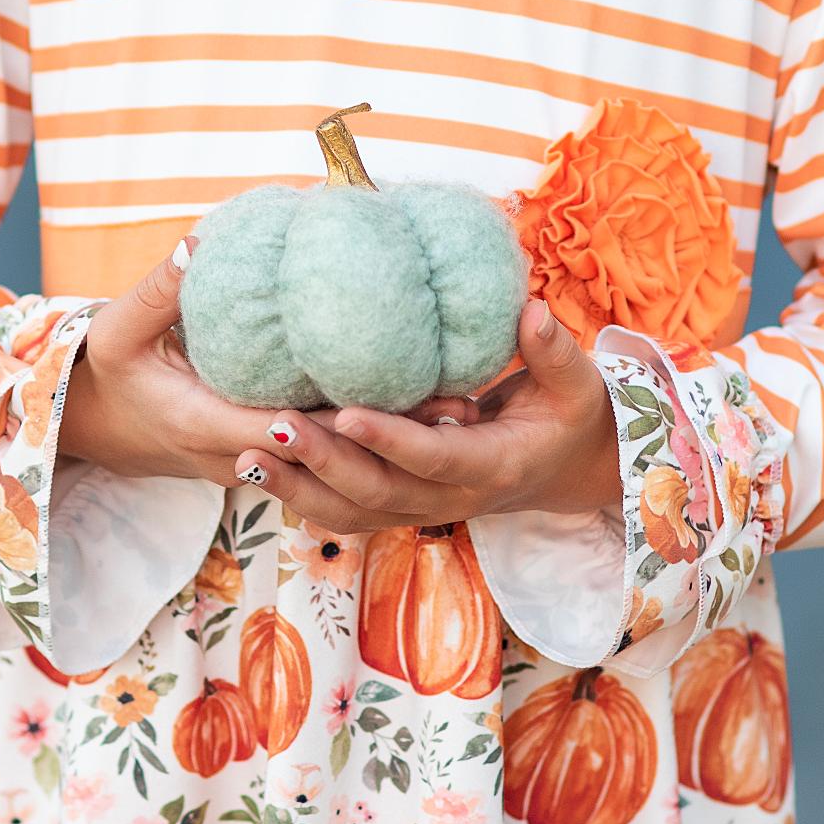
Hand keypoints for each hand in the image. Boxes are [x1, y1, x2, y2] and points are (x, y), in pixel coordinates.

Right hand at [53, 248, 480, 495]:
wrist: (104, 428)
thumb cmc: (110, 373)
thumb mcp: (117, 332)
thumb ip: (157, 292)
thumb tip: (200, 244)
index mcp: (203, 425)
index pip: (277, 432)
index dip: (330, 423)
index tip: (382, 400)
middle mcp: (241, 456)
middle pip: (326, 454)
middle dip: (388, 437)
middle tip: (455, 409)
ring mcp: (261, 463)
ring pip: (336, 457)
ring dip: (393, 440)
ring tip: (462, 410)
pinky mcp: (277, 457)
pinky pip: (329, 448)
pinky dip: (373, 431)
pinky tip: (427, 403)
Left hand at [237, 296, 621, 536]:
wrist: (567, 471)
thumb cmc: (570, 418)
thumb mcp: (577, 385)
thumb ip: (553, 351)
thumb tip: (530, 311)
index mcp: (493, 466)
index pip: (434, 457)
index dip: (391, 440)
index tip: (347, 412)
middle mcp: (452, 497)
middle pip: (377, 492)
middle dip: (322, 462)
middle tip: (272, 424)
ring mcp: (422, 508)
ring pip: (351, 512)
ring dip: (297, 488)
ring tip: (246, 457)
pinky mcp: (400, 507)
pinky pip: (345, 512)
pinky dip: (302, 496)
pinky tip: (258, 468)